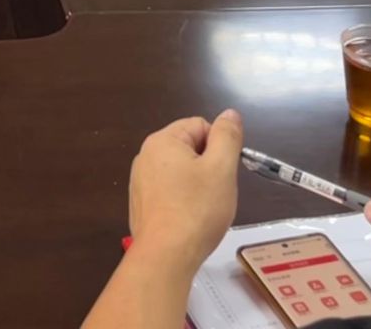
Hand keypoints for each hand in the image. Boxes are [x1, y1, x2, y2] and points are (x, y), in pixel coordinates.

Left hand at [126, 111, 244, 275]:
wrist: (166, 255)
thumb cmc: (197, 209)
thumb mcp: (221, 169)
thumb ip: (227, 137)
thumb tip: (229, 114)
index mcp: (162, 141)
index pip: (200, 126)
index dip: (219, 147)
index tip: (224, 172)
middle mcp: (145, 156)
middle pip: (189, 149)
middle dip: (208, 167)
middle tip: (217, 192)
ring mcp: (140, 182)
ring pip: (181, 173)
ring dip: (197, 186)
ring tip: (204, 209)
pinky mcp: (141, 205)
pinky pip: (169, 192)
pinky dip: (183, 202)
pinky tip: (189, 221)